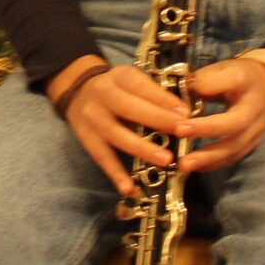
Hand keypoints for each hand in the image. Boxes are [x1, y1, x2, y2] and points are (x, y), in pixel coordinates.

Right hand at [49, 62, 189, 195]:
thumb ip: (155, 93)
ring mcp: (92, 118)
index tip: (184, 112)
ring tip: (165, 159)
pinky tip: (129, 188)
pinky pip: (102, 158)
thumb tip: (186, 112)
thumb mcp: (133, 80)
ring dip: (141, 148)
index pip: (141, 86)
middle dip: (157, 120)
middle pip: (129, 108)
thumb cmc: (118, 88)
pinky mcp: (86, 138)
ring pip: (116, 134)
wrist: (78, 91)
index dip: (162, 99)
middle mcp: (103, 94)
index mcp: (120, 76)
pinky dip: (116, 174)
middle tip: (181, 132)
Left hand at [173, 57, 264, 173]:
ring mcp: (258, 127)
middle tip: (181, 132)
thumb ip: (202, 80)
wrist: (264, 85)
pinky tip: (196, 167)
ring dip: (209, 157)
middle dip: (207, 128)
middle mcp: (256, 106)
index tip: (189, 88)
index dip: (211, 85)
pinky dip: (214, 163)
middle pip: (236, 121)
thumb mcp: (219, 68)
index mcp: (246, 80)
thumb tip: (183, 95)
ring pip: (236, 146)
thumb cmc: (234, 76)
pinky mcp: (254, 142)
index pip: (233, 79)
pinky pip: (235, 156)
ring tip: (185, 163)